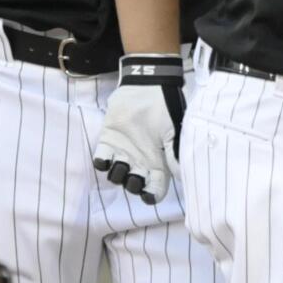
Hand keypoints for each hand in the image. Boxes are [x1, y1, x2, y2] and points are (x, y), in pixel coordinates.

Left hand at [93, 55, 184, 204]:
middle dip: (133, 187)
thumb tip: (182, 176)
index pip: (156, 187)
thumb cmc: (165, 107)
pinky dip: (101, 163)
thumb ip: (175, 154)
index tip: (149, 197)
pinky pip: (100, 161)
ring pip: (116, 176)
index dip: (152, 195)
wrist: (148, 85)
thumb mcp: (175, 131)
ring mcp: (124, 152)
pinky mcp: (108, 141)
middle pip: (134, 185)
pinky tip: (107, 158)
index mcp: (159, 160)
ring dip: (117, 176)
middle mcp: (141, 160)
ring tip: (123, 165)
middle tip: (135, 177)